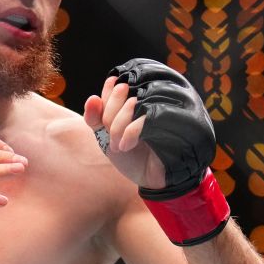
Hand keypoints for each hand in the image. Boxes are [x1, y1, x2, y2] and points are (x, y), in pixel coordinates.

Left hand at [92, 59, 217, 197]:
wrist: (151, 178)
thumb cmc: (131, 155)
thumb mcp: (105, 135)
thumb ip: (95, 117)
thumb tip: (92, 98)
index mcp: (137, 95)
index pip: (116, 84)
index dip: (105, 103)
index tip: (103, 125)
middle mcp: (151, 96)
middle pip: (123, 91)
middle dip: (110, 118)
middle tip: (111, 140)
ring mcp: (163, 106)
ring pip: (132, 103)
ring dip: (118, 127)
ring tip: (117, 145)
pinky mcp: (171, 121)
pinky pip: (143, 118)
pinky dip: (128, 133)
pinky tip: (126, 146)